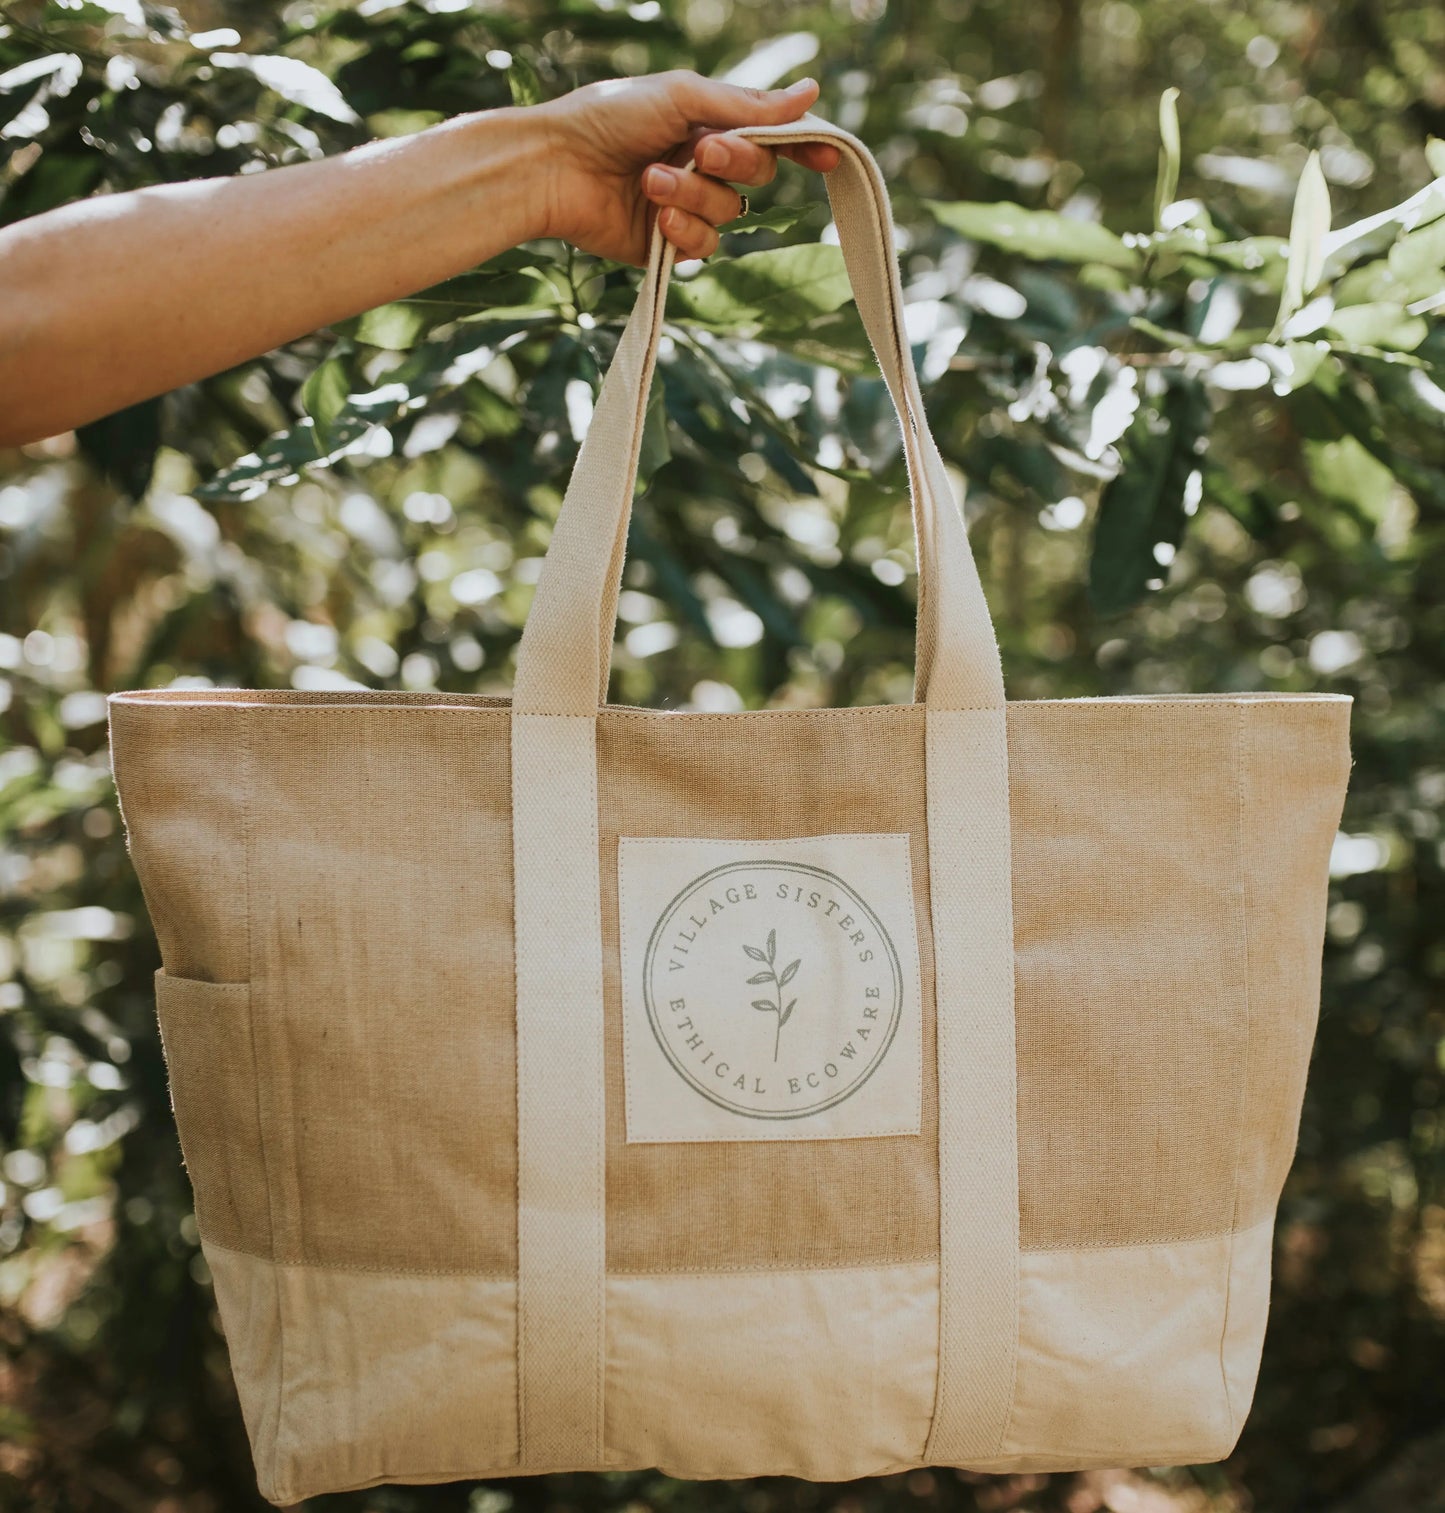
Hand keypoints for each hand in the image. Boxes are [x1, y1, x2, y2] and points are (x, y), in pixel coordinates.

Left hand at [533, 70, 840, 265]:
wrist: (556, 165)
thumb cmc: (610, 117)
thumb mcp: (682, 97)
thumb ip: (746, 104)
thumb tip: (810, 93)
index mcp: (708, 123)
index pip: (769, 137)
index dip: (801, 147)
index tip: (826, 157)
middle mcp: (702, 165)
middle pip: (758, 174)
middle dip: (735, 163)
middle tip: (702, 150)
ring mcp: (686, 207)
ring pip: (729, 214)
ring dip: (694, 196)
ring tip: (650, 180)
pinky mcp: (667, 246)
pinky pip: (703, 249)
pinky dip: (684, 232)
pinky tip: (656, 218)